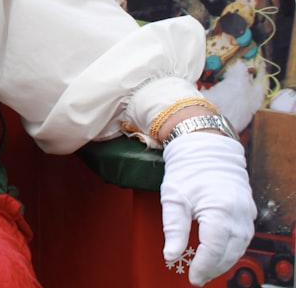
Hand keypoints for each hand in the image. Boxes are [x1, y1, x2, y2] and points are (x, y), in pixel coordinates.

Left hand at [161, 132, 255, 285]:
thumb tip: (170, 255)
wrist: (204, 145)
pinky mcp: (248, 211)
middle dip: (213, 268)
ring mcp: (246, 212)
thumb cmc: (188, 167)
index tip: (192, 277)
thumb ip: (173, 228)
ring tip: (206, 268)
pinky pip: (243, 237)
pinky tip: (219, 253)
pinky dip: (232, 248)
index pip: (214, 250)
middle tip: (198, 276)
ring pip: (239, 248)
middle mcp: (238, 213)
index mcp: (220, 210)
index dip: (203, 267)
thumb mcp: (173, 197)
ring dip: (224, 261)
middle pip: (229, 252)